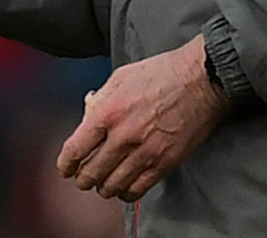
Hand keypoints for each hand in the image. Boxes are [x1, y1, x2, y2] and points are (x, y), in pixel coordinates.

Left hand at [56, 35, 229, 200]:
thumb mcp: (119, 77)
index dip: (65, 164)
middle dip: (83, 178)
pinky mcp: (165, 163)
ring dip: (104, 187)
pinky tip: (124, 187)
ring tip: (103, 183)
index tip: (65, 168)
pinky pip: (138, 189)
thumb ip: (100, 99)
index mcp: (107, 112)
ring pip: (112, 186)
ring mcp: (145, 152)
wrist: (201, 80)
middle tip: (83, 178)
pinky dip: (126, 193)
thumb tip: (87, 116)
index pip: (75, 149)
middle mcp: (123, 136)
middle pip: (91, 173)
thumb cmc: (162, 73)